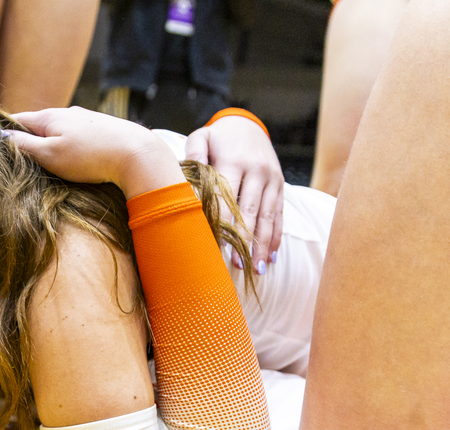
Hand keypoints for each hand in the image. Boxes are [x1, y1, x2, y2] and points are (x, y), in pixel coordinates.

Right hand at [10, 107, 184, 199]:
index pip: (17, 119)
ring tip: (44, 163)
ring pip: (58, 131)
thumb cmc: (89, 156)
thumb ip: (24, 145)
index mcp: (49, 116)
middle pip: (38, 125)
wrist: (136, 154)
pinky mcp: (101, 130)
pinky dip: (68, 147)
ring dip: (49, 144)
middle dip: (27, 140)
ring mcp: (85, 120)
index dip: (4, 133)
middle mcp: (67, 113)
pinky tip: (72, 160)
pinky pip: (75, 137)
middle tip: (17, 161)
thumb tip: (2, 137)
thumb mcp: (49, 154)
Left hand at [185, 115, 283, 271]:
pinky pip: (279, 214)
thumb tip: (187, 173)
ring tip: (256, 268)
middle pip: (250, 211)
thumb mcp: (202, 137)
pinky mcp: (280, 185)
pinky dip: (276, 236)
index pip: (226, 197)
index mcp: (234, 161)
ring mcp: (271, 179)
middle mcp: (257, 171)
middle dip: (243, 240)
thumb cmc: (217, 138)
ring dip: (262, 244)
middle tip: (235, 264)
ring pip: (268, 217)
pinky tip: (272, 256)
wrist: (247, 125)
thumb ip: (194, 152)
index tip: (214, 245)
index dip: (221, 223)